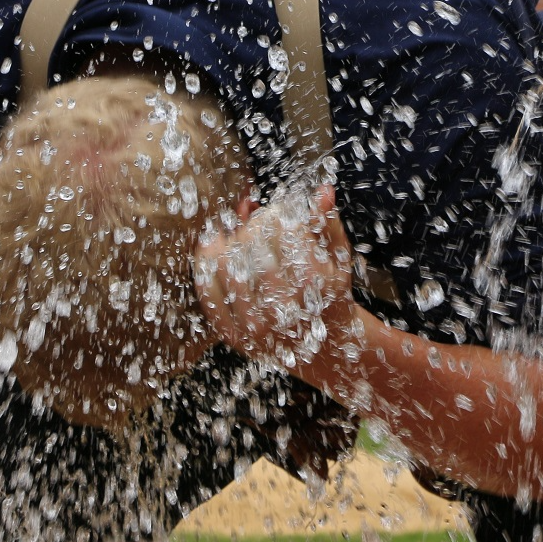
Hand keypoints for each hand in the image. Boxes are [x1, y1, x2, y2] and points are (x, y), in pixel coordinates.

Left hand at [197, 185, 357, 371]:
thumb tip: (322, 191)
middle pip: (250, 242)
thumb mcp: (338, 261)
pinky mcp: (235, 336)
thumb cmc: (331, 296)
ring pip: (223, 265)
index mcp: (313, 281)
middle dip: (250, 225)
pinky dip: (204, 268)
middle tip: (254, 224)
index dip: (275, 213)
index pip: (280, 228)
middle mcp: (283, 305)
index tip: (277, 215)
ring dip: (223, 241)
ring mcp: (256, 324)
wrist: (326, 351)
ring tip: (229, 234)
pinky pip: (208, 294)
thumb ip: (328, 224)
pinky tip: (209, 252)